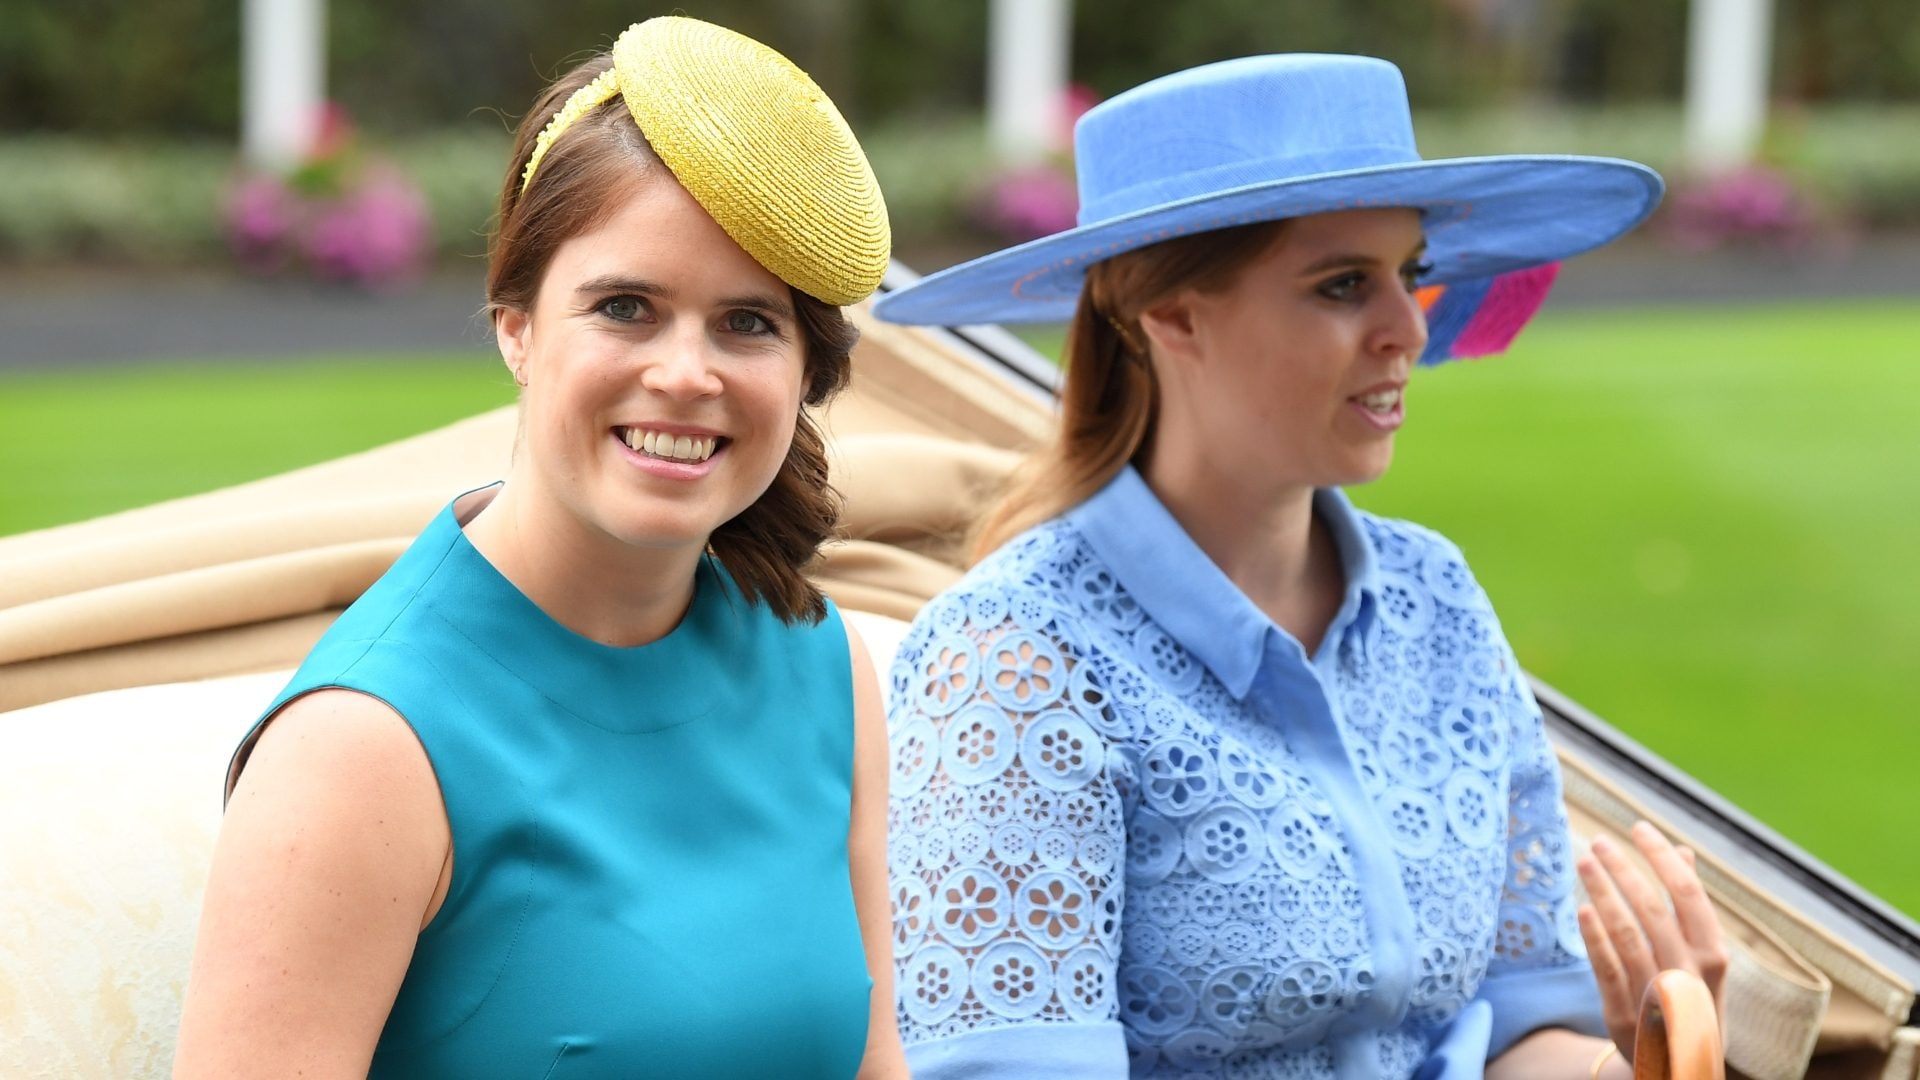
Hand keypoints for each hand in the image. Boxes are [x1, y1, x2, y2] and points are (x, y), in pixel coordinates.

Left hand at [1576, 820, 1729, 1063]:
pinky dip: (1593, 937)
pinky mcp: (1624, 1015)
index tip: (1638, 827)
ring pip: (1627, 935)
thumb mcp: (1701, 958)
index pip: (1688, 894)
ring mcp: (1657, 997)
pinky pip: (1606, 969)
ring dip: (1602, 893)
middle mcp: (1690, 975)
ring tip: (1582, 861)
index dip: (1662, 857)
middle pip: (1653, 910)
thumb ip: (1689, 907)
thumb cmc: (1688, 996)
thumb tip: (1684, 851)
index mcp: (1713, 955)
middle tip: (1598, 841)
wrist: (1679, 1068)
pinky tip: (1580, 908)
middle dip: (1623, 870)